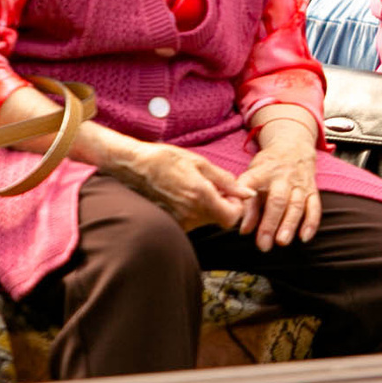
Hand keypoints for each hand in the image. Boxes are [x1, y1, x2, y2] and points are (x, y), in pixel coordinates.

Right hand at [118, 141, 246, 231]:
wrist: (134, 167)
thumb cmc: (166, 159)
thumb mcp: (199, 163)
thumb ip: (226, 181)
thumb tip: (247, 193)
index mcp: (201, 196)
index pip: (231, 218)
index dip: (236, 207)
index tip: (229, 194)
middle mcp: (191, 213)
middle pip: (219, 220)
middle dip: (222, 205)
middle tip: (212, 187)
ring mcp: (180, 221)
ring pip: (205, 220)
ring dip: (207, 207)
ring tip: (194, 188)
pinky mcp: (171, 223)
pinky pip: (191, 221)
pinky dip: (193, 210)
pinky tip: (183, 195)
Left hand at [236, 121, 320, 249]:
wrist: (294, 147)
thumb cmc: (268, 167)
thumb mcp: (252, 176)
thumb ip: (248, 204)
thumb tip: (244, 230)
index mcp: (262, 172)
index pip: (253, 188)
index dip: (247, 209)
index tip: (243, 230)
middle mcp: (282, 177)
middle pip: (277, 200)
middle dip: (270, 223)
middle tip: (263, 244)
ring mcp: (299, 183)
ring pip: (296, 205)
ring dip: (289, 225)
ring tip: (282, 242)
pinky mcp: (312, 190)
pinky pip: (314, 206)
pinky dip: (311, 223)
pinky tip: (304, 237)